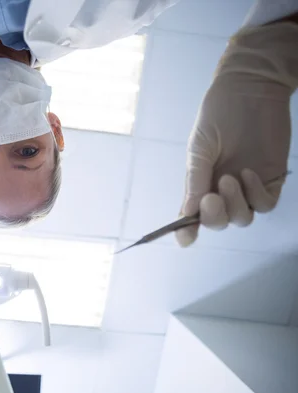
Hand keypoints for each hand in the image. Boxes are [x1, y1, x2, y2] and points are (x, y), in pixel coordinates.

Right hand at [176, 22, 297, 246]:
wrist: (249, 89)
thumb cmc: (218, 114)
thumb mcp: (199, 148)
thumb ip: (195, 180)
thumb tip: (186, 213)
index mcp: (201, 182)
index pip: (193, 215)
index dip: (188, 230)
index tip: (185, 238)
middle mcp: (223, 189)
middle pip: (220, 221)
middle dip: (214, 216)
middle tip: (211, 196)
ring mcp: (247, 186)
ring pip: (243, 217)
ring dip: (235, 204)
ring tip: (231, 177)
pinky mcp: (271, 179)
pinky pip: (266, 203)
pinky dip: (256, 195)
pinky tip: (248, 173)